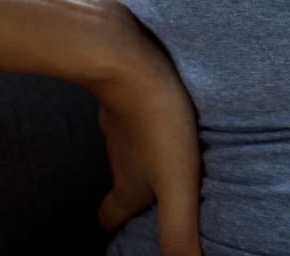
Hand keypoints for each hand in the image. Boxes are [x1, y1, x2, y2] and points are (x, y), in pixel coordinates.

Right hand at [85, 0, 203, 255]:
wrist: (129, 57)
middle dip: (135, 192)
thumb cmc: (158, 121)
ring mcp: (121, 119)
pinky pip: (138, 108)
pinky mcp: (130, 87)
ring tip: (173, 153)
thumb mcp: (178, 184)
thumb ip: (179, 231)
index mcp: (128, 184)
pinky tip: (174, 106)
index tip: (122, 232)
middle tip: (155, 194)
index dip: (116, 227)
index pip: (110, 217)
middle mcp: (119, 155)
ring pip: (129, 145)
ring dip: (147, 153)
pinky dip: (151, 115)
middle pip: (121, 182)